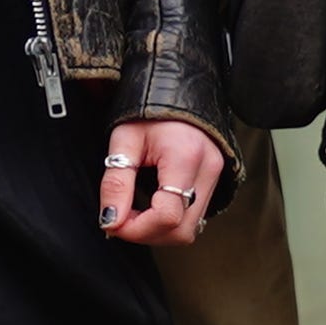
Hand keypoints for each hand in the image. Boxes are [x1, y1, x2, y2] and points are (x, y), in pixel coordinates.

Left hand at [96, 115, 227, 246]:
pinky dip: (168, 223)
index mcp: (185, 156)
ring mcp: (215, 177)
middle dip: (145, 234)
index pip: (167, 215)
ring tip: (134, 214)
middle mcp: (207, 170)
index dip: (136, 228)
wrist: (175, 90)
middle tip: (120, 219)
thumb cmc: (149, 109)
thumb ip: (115, 183)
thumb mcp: (124, 140)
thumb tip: (110, 221)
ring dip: (157, 231)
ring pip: (189, 231)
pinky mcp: (213, 183)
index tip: (113, 221)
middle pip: (181, 231)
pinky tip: (150, 209)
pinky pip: (193, 219)